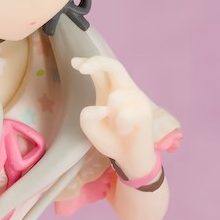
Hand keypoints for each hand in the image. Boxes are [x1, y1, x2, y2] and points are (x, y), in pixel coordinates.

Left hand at [72, 55, 156, 179]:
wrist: (128, 156)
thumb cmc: (110, 137)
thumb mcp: (89, 126)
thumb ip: (87, 115)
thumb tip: (102, 108)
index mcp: (109, 90)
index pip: (101, 70)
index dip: (88, 62)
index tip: (74, 63)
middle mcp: (124, 89)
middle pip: (114, 65)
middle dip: (98, 62)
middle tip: (82, 69)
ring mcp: (137, 98)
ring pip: (116, 96)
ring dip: (111, 115)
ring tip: (116, 127)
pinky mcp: (145, 110)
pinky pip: (125, 114)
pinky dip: (120, 125)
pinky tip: (125, 131)